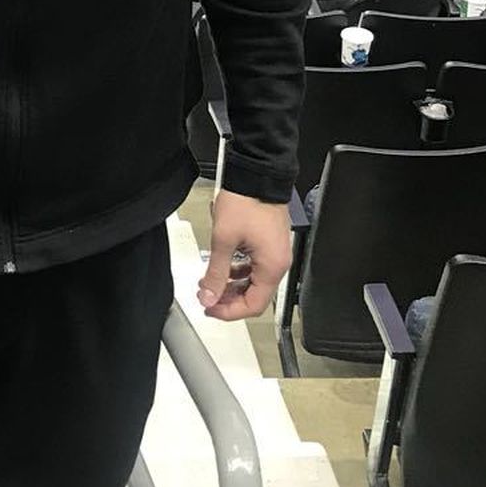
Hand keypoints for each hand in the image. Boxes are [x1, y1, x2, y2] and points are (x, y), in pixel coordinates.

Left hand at [198, 190, 291, 321]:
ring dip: (232, 286)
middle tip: (207, 297)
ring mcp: (275, 254)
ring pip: (254, 283)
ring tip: (210, 282)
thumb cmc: (245, 202)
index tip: (210, 309)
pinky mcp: (269, 244)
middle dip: (229, 300)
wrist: (256, 175)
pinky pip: (255, 268)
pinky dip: (239, 272)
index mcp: (272, 266)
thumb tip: (209, 297)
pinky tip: (223, 268)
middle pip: (255, 296)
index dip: (230, 312)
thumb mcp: (223, 240)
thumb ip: (216, 273)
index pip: (254, 305)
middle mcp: (278, 263)